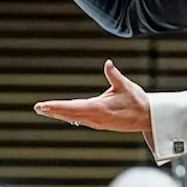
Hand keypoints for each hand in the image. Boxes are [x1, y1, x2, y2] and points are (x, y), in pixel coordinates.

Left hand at [34, 60, 152, 139]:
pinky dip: (68, 116)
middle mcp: (96, 118)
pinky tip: (61, 114)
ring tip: (44, 110)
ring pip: (73, 118)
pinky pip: (79, 119)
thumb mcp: (126, 86)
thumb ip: (114, 75)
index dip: (57, 107)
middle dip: (53, 111)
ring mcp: (97, 122)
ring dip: (58, 114)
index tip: (45, 105)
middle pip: (69, 114)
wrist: (148, 118)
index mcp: (100, 109)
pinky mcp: (99, 123)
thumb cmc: (138, 102)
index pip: (74, 107)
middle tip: (38, 108)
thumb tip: (107, 64)